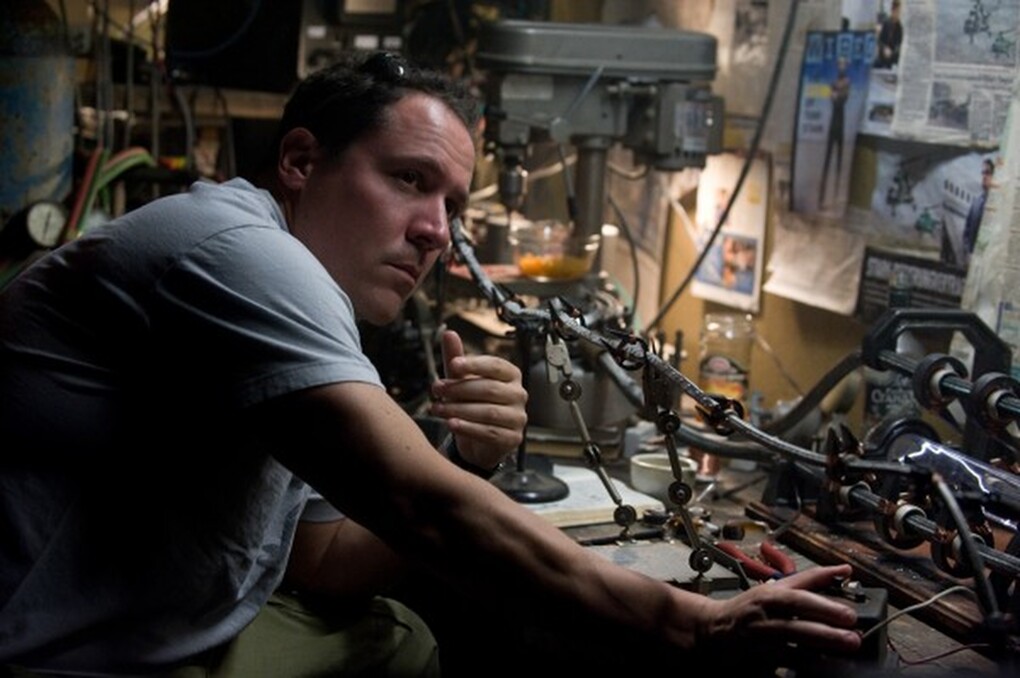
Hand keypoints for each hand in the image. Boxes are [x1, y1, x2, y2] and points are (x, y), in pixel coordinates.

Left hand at [429, 330, 526, 469]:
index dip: (474, 364)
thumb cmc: (473, 403)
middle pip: (490, 389)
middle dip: (459, 388)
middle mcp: (519, 394)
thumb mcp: (461, 380)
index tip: (453, 365)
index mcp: (510, 375)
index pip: (495, 365)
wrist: (479, 439)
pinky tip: (451, 424)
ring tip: (437, 408)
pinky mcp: (512, 438)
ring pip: (489, 412)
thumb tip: (448, 333)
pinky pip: (490, 433)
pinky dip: (468, 428)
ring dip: (459, 410)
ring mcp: (518, 418)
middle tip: (436, 389)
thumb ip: (456, 358)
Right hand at [693, 564, 861, 665]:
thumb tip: (844, 569)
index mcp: (768, 598)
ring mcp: (758, 646)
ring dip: (817, 657)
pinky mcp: (756, 667)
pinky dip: (797, 673)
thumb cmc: (748, 608)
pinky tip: (818, 673)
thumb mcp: (775, 587)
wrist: (713, 630)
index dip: (822, 607)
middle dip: (825, 634)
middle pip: (795, 628)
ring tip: (842, 660)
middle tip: (853, 639)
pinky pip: (779, 672)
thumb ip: (811, 579)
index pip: (796, 600)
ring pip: (789, 653)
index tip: (848, 614)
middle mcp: (763, 622)